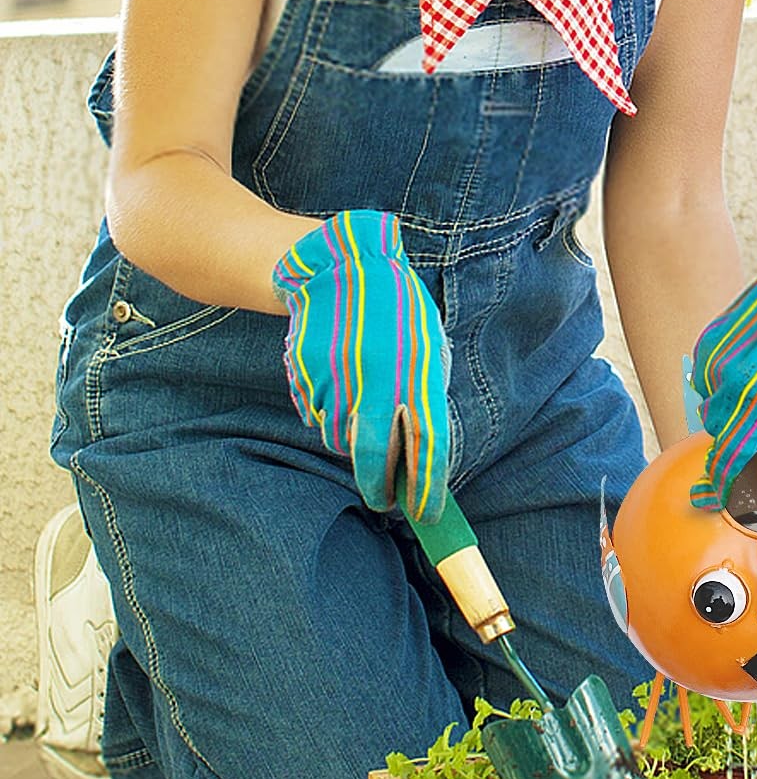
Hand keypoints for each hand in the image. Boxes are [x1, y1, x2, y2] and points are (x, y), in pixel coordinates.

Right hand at [273, 209, 451, 526]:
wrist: (341, 267)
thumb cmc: (397, 310)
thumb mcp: (428, 346)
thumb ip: (426, 393)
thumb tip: (424, 449)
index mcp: (420, 374)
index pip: (428, 448)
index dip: (427, 487)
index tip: (426, 512)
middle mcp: (377, 382)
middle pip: (372, 457)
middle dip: (378, 487)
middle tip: (382, 499)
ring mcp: (337, 380)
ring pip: (341, 438)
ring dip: (353, 440)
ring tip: (361, 409)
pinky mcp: (306, 375)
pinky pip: (317, 413)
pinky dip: (328, 411)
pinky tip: (338, 381)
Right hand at [690, 225, 756, 509]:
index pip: (731, 454)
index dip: (720, 480)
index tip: (711, 496)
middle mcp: (732, 383)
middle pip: (716, 430)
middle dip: (730, 436)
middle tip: (750, 429)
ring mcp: (716, 359)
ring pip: (709, 401)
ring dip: (726, 403)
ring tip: (756, 383)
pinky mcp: (708, 340)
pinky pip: (706, 374)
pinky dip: (720, 377)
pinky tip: (744, 363)